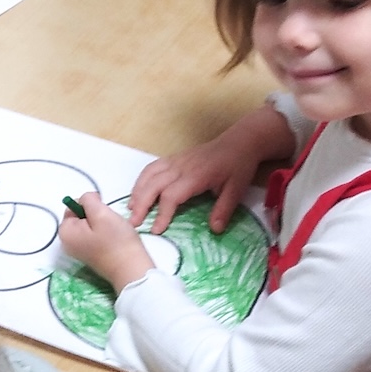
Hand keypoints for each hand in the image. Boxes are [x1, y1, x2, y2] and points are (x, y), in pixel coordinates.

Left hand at [58, 194, 154, 290]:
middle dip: (96, 215)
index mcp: (65, 232)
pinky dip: (105, 234)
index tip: (103, 214)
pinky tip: (113, 240)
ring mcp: (79, 250)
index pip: (73, 206)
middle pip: (81, 216)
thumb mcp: (101, 212)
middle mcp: (67, 243)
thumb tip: (85, 199)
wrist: (131, 269)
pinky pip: (95, 236)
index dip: (89, 205)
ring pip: (90, 225)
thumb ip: (88, 200)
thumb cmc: (116, 241)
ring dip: (102, 224)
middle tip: (109, 224)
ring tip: (113, 232)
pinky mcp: (90, 255)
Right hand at [128, 107, 295, 231]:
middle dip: (141, 204)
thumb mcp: (237, 189)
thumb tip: (214, 229)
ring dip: (137, 192)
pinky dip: (141, 180)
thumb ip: (224, 209)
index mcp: (196, 176)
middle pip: (153, 185)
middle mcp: (181, 167)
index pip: (172, 195)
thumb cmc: (238, 165)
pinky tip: (138, 192)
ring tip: (131, 209)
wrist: (238, 141)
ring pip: (149, 175)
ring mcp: (175, 161)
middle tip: (133, 223)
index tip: (157, 229)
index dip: (162, 213)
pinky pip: (151, 168)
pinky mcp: (174, 158)